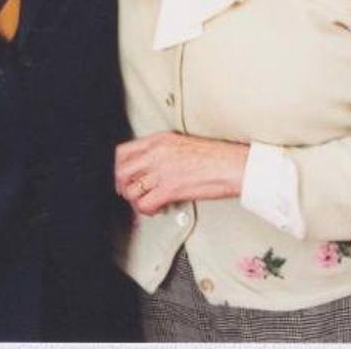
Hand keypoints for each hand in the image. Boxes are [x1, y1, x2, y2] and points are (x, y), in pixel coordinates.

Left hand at [114, 131, 248, 215]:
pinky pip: (145, 203)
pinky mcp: (170, 189)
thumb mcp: (182, 143)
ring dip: (136, 201)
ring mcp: (162, 171)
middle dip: (123, 186)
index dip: (118, 168)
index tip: (122, 177)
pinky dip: (147, 210)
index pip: (123, 152)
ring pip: (131, 190)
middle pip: (122, 172)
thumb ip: (162, 152)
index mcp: (158, 140)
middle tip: (131, 194)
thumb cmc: (215, 156)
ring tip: (147, 204)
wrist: (232, 165)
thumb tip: (152, 165)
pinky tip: (157, 209)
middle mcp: (156, 154)